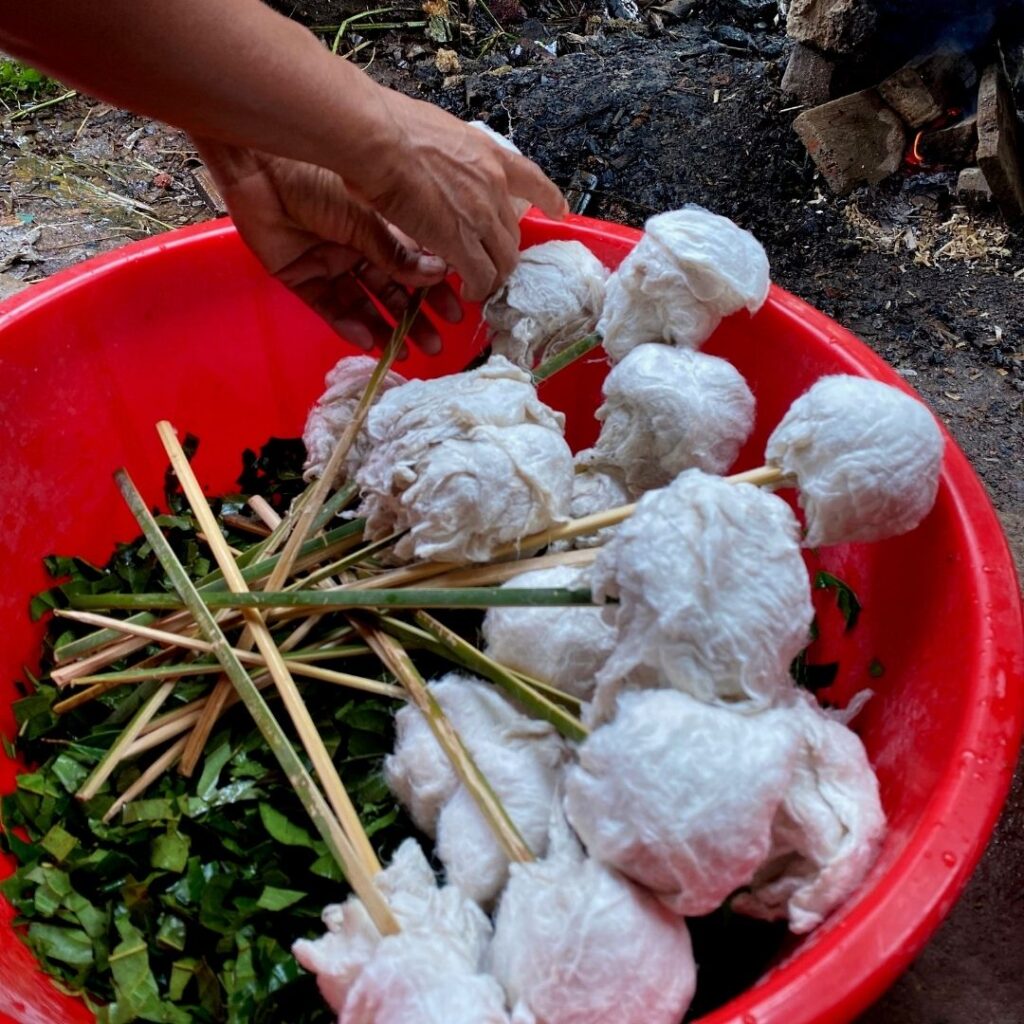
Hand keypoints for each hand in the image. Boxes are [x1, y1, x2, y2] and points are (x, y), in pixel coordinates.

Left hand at [193, 138, 461, 353]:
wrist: (263, 167)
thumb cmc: (319, 174)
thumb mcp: (370, 216)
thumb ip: (400, 253)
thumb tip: (438, 275)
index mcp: (380, 222)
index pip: (415, 263)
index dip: (434, 289)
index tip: (455, 310)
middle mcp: (359, 244)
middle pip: (393, 290)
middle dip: (415, 318)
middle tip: (434, 344)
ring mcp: (331, 261)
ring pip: (364, 304)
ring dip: (385, 329)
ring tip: (405, 353)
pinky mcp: (301, 275)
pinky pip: (329, 307)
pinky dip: (348, 325)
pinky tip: (368, 341)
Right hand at [349, 92, 567, 302]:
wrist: (376, 138)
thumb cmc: (389, 127)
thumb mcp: (437, 132)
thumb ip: (449, 155)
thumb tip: (438, 165)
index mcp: (487, 153)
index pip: (529, 177)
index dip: (548, 196)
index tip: (560, 209)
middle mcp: (492, 185)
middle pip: (512, 232)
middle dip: (503, 253)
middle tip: (488, 265)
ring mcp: (479, 215)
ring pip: (503, 260)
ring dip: (492, 277)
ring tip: (478, 287)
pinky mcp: (459, 241)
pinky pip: (481, 276)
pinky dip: (478, 289)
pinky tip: (467, 292)